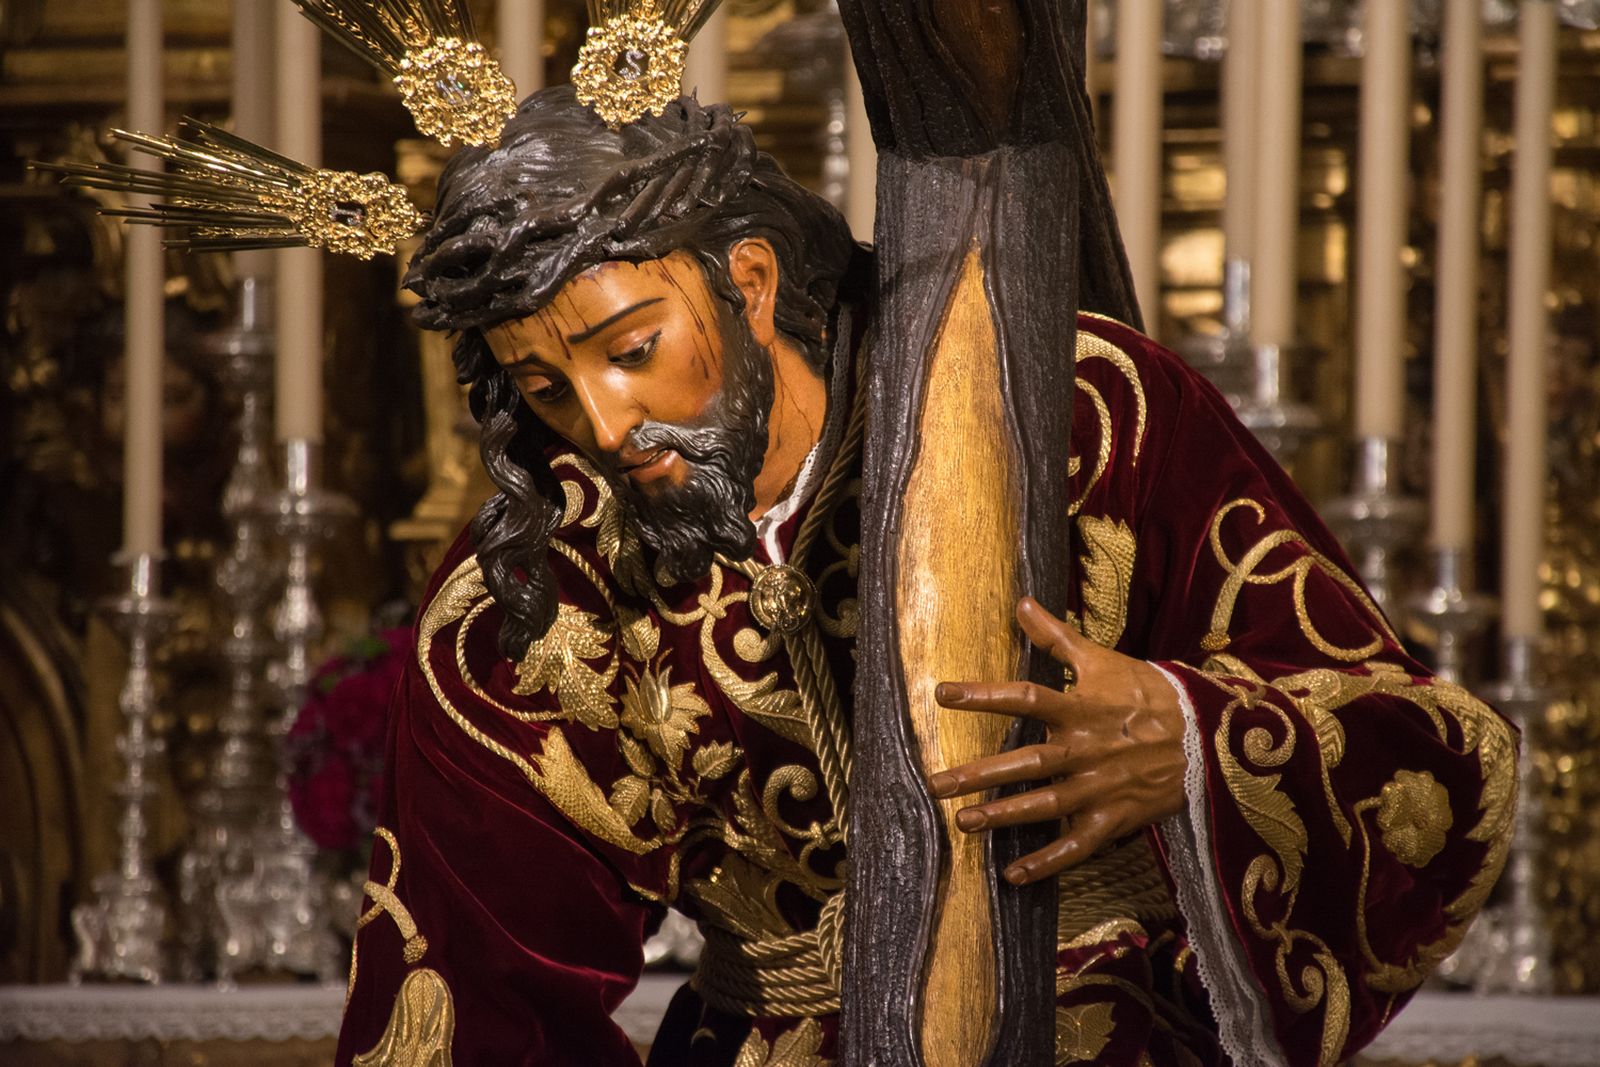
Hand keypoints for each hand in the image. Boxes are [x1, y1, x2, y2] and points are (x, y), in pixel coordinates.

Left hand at [929, 597, 1186, 885]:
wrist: (1207, 735)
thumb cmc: (1147, 694)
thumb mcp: (1102, 660)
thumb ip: (1056, 637)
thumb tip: (1020, 602)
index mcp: (1080, 708)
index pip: (1025, 697)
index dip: (984, 694)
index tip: (941, 694)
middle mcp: (1085, 749)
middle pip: (1026, 762)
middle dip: (980, 774)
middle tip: (935, 784)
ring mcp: (1100, 787)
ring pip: (1046, 805)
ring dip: (1004, 816)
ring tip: (963, 823)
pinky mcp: (1115, 818)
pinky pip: (1077, 845)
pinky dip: (1047, 863)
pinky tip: (1012, 875)